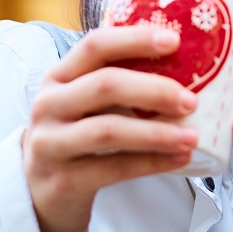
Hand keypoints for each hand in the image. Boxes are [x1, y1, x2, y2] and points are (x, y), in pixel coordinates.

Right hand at [24, 25, 198, 231]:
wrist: (40, 191)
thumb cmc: (76, 136)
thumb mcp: (85, 104)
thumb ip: (120, 84)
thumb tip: (187, 69)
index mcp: (59, 76)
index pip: (95, 45)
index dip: (135, 40)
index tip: (174, 41)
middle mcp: (49, 105)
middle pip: (105, 86)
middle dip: (154, 90)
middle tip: (190, 101)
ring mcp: (51, 143)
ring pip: (109, 130)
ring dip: (157, 133)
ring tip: (192, 137)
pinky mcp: (62, 180)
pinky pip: (113, 169)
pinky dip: (151, 163)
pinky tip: (178, 159)